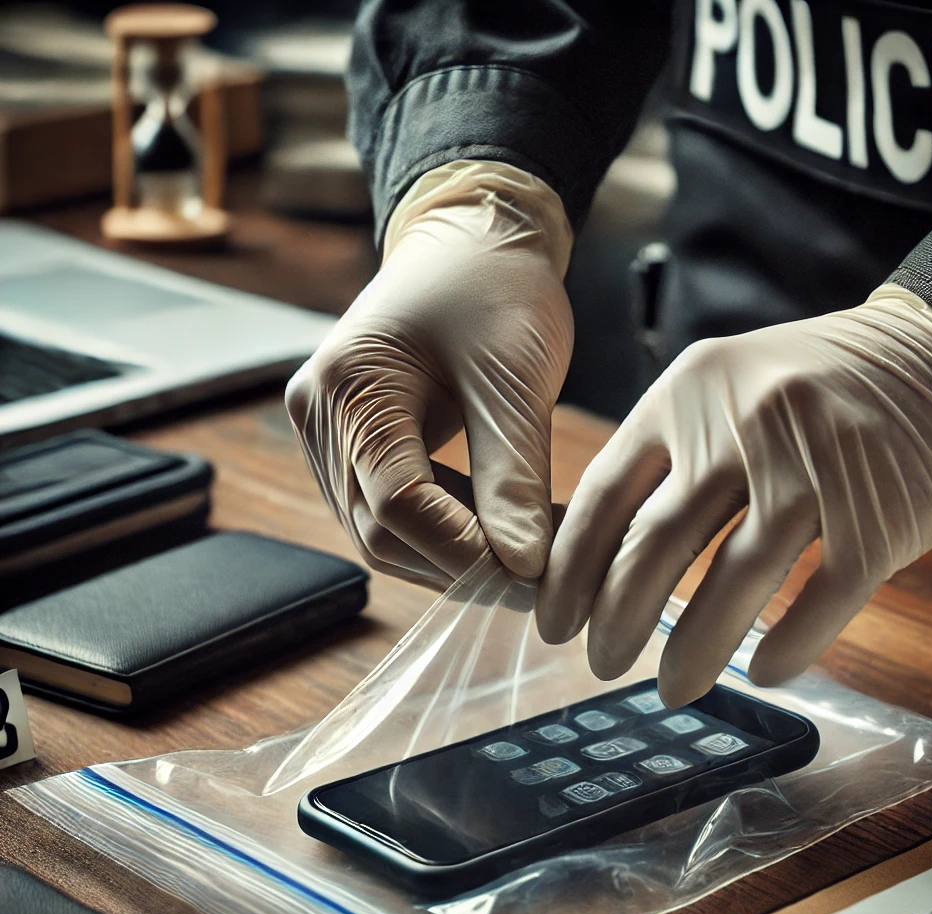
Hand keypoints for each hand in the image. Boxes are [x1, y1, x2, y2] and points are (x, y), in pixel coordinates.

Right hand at [286, 162, 572, 585]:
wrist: (472, 238)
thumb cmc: (496, 286)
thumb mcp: (514, 378)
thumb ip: (513, 475)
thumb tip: (522, 568)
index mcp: (350, 384)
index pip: (396, 503)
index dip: (463, 551)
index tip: (530, 579)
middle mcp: (319, 411)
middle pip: (379, 528)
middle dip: (458, 562)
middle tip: (534, 578)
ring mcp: (326, 427)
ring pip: (380, 531)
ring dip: (449, 552)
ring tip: (521, 552)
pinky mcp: (348, 438)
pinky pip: (386, 507)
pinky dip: (440, 528)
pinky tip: (491, 526)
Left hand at [537, 286, 931, 705]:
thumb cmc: (821, 381)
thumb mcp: (726, 387)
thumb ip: (669, 452)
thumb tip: (606, 551)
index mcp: (688, 393)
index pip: (603, 494)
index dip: (570, 569)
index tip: (554, 620)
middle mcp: (742, 426)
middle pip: (653, 547)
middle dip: (615, 620)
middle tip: (601, 664)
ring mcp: (814, 470)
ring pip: (732, 584)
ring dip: (693, 652)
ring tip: (672, 690)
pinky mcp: (880, 516)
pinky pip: (821, 599)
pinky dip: (788, 646)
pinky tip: (764, 672)